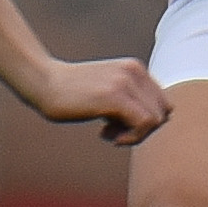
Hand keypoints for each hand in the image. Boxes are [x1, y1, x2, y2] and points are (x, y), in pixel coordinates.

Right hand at [29, 57, 169, 147]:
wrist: (44, 82)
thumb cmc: (72, 94)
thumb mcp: (108, 90)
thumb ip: (130, 100)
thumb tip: (154, 124)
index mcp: (136, 69)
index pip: (164, 103)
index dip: (146, 122)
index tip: (121, 125)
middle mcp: (135, 71)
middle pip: (163, 113)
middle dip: (142, 130)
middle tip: (113, 131)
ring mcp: (126, 82)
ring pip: (155, 120)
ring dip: (134, 135)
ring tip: (107, 132)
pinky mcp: (115, 96)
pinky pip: (144, 124)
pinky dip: (130, 137)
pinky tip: (105, 134)